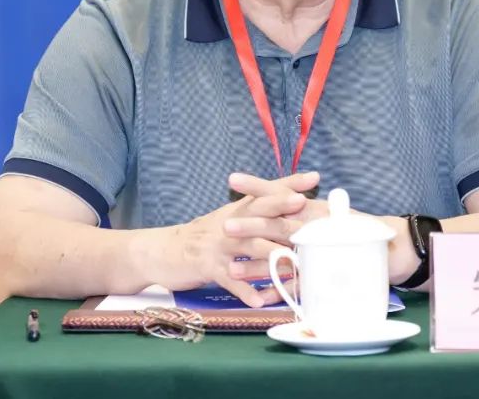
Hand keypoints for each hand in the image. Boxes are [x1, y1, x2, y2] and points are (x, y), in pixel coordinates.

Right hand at [162, 171, 317, 306]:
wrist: (164, 250)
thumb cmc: (204, 236)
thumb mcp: (229, 218)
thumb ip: (255, 210)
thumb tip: (288, 202)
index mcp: (237, 209)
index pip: (266, 192)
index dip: (289, 184)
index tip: (314, 178)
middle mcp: (230, 222)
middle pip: (260, 213)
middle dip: (284, 212)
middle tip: (306, 214)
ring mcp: (219, 245)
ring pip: (249, 247)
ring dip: (273, 256)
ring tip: (295, 265)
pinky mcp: (208, 267)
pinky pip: (230, 280)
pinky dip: (244, 291)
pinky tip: (259, 300)